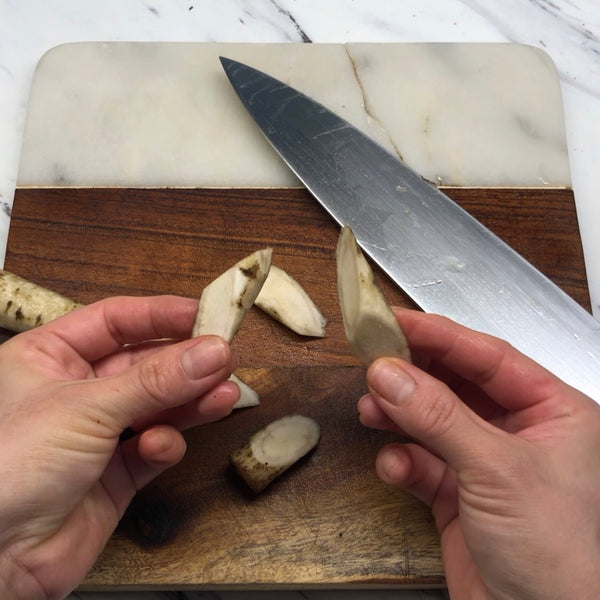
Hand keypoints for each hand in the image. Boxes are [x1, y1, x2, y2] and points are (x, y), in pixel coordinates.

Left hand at [0, 296, 238, 599]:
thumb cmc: (6, 470)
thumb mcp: (86, 408)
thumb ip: (156, 381)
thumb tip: (211, 352)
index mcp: (49, 358)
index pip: (115, 321)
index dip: (160, 316)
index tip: (204, 315)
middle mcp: (75, 392)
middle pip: (144, 364)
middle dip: (185, 363)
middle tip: (224, 358)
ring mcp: (97, 434)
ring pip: (157, 406)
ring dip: (191, 401)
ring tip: (224, 395)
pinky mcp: (116, 474)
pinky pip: (154, 447)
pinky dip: (164, 445)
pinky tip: (164, 446)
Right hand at [358, 309, 599, 599]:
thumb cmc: (564, 558)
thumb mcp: (497, 470)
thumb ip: (439, 417)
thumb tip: (390, 374)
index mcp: (553, 412)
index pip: (488, 356)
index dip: (439, 335)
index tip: (395, 320)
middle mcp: (520, 433)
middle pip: (455, 385)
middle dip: (413, 376)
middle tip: (373, 361)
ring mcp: (486, 464)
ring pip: (432, 422)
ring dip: (399, 415)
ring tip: (372, 409)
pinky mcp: (459, 496)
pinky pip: (421, 463)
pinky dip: (402, 462)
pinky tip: (394, 466)